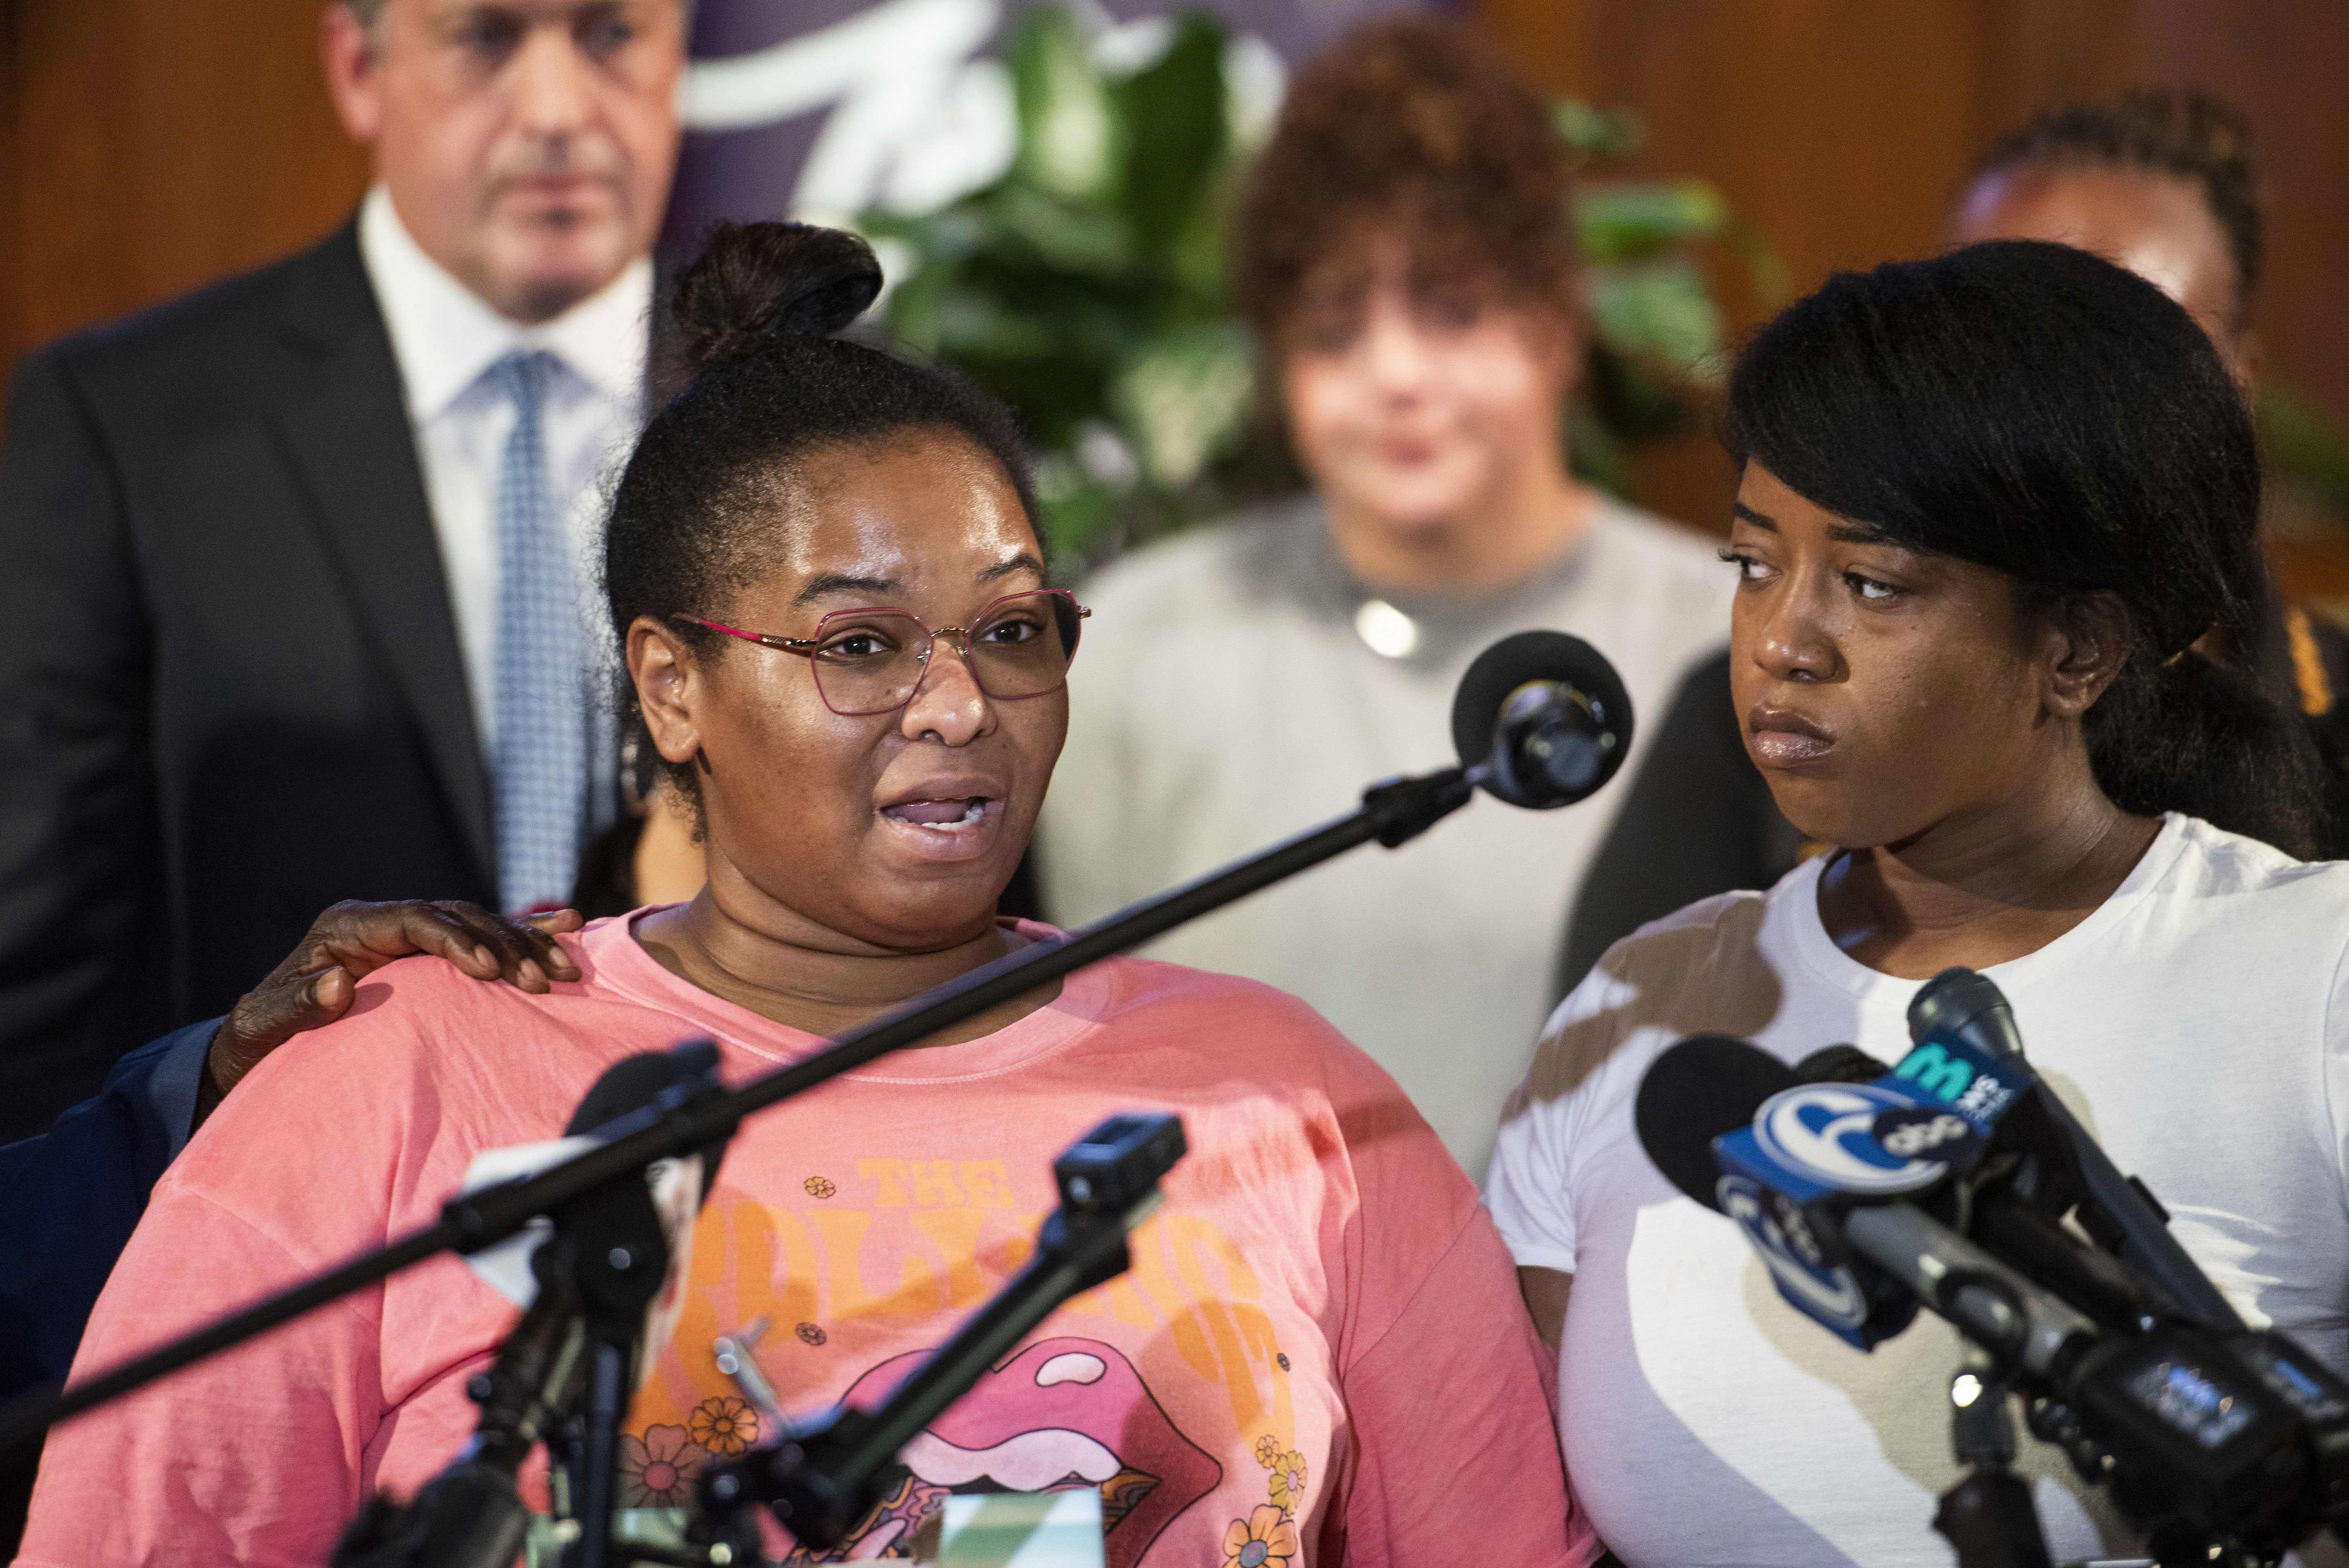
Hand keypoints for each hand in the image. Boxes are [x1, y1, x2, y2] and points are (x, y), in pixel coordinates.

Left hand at [195, 900, 585, 1128]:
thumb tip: (338, 986)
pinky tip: (568, 927)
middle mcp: (383, 922)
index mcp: (348, 927)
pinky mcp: (432, 953)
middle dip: (504, 945)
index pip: (414, 918)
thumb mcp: (266, 1023)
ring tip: (561, 972)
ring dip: (525, 945)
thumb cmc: (262, 1035)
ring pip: (480, 923)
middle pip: (457, 917)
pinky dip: (527, 932)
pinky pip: (486, 935)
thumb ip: (297, 1006)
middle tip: (539, 982)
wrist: (266, 1040)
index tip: (489, 970)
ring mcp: (411, 934)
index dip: (455, 939)